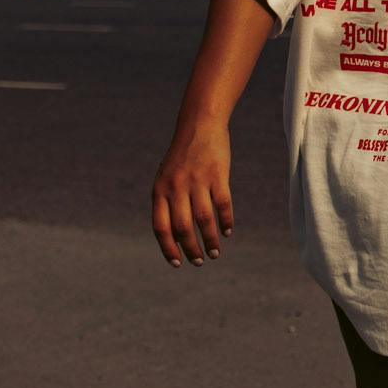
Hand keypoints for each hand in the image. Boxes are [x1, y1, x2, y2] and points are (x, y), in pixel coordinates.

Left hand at [151, 119, 233, 267]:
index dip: (168, 248)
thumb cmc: (182, 156)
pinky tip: (227, 232)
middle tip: (199, 261)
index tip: (177, 263)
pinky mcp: (217, 174)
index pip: (161, 227)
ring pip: (204, 220)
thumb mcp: (166, 177)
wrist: (199, 124)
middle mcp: (176, 186)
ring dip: (210, 240)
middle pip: (183, 227)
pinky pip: (222, 204)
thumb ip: (167, 203)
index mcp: (160, 190)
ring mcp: (197, 180)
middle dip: (191, 249)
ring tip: (214, 253)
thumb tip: (174, 238)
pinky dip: (225, 221)